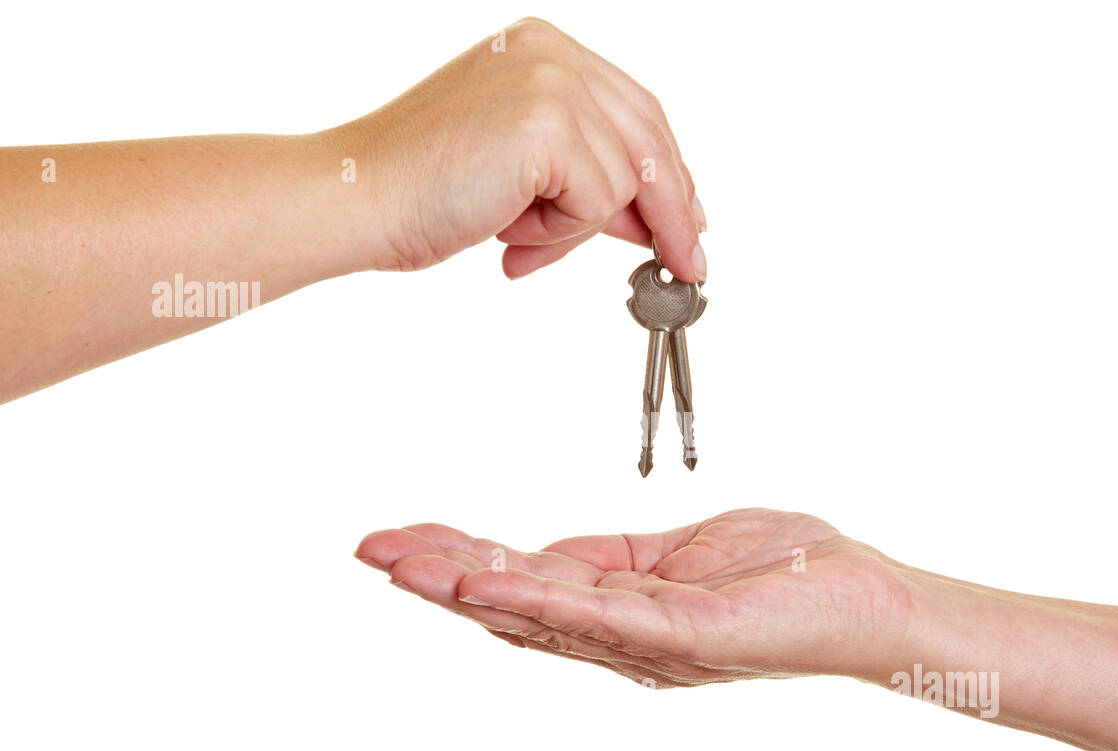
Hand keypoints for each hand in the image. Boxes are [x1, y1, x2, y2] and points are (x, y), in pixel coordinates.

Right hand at [339, 17, 706, 280]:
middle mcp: (552, 52)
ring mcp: (552, 81)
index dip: (667, 173)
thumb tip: (651, 221)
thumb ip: (585, 179)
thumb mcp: (521, 176)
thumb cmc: (419, 190)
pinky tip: (504, 229)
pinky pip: (599, 203)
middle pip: (649, 138)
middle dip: (671, 211)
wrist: (358, 198)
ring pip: (623, 182)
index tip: (687, 218)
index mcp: (542, 50)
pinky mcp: (549, 122)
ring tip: (509, 233)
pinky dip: (558, 234)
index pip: (634, 112)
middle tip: (689, 263)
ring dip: (572, 230)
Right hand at [354, 508, 908, 686]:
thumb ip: (612, 561)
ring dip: (469, 588)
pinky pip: (600, 617)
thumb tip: (543, 555)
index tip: (398, 538)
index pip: (523, 583)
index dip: (458, 560)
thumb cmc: (782, 571)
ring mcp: (650, 644)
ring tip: (406, 565)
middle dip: (440, 576)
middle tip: (371, 550)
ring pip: (543, 615)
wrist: (864, 598)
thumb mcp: (679, 555)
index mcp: (618, 614)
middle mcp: (621, 640)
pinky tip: (488, 584)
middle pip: (515, 606)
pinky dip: (538, 598)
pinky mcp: (686, 636)